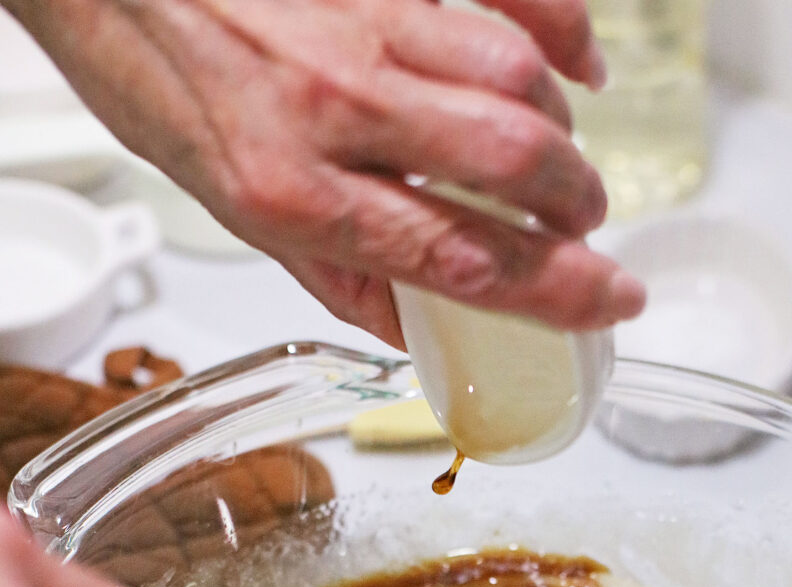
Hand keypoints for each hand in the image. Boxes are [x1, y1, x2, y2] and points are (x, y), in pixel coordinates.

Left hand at [7, 0, 645, 345]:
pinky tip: (579, 63)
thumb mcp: (230, 204)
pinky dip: (561, 27)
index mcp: (296, 191)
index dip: (558, 291)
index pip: (462, 258)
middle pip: (510, 163)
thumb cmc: (151, 70)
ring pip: (514, 76)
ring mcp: (366, 18)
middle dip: (574, 206)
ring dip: (563, 129)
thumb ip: (336, 268)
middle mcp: (337, 105)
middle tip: (582, 225)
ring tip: (564, 160)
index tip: (613, 301)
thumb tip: (418, 324)